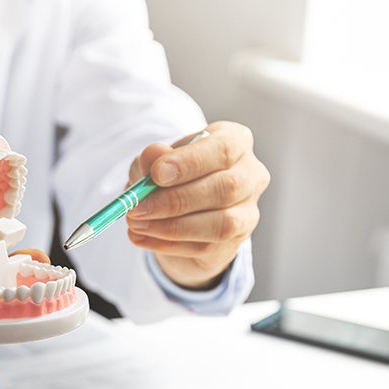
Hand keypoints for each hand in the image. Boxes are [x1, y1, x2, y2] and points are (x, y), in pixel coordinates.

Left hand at [126, 121, 269, 289]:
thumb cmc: (173, 177)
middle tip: (138, 207)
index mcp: (236, 142)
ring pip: (221, 223)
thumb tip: (153, 155)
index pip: (223, 149)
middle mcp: (251, 175)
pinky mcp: (236, 241)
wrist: (183, 212)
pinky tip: (143, 239)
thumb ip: (153, 158)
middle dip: (176, 200)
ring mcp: (248, 211)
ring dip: (172, 227)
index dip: (190, 162)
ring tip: (137, 224)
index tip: (156, 174)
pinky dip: (169, 245)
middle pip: (225, 188)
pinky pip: (206, 246)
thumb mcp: (156, 162)